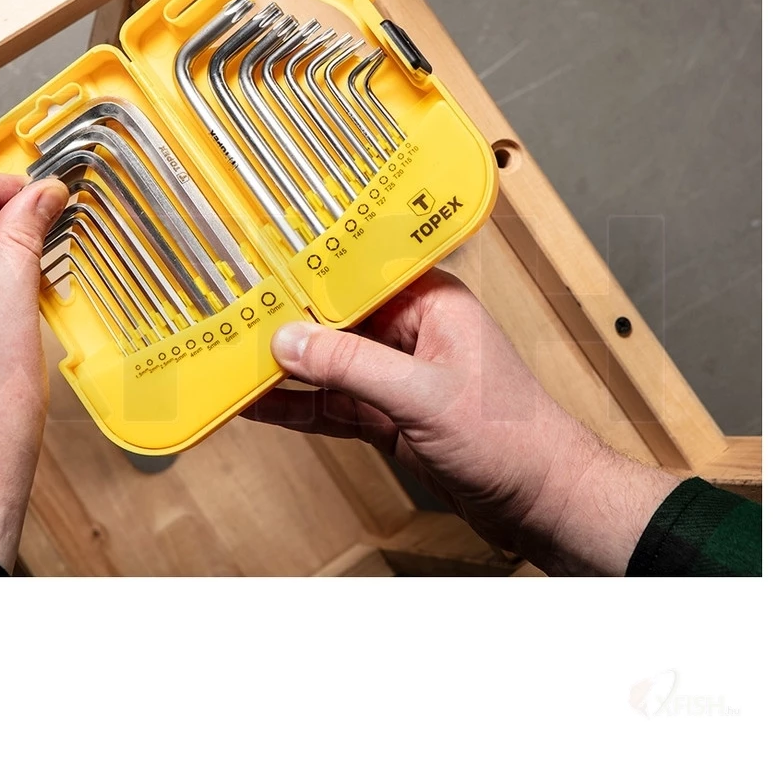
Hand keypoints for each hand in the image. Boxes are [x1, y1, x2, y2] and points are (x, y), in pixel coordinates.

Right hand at [249, 270, 678, 574]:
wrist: (542, 501)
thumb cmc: (511, 436)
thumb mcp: (422, 396)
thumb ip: (351, 367)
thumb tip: (289, 341)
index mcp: (430, 302)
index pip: (356, 277)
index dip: (307, 275)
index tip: (259, 272)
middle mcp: (411, 331)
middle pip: (334, 321)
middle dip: (286, 325)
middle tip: (230, 319)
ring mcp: (398, 375)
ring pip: (328, 365)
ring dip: (285, 370)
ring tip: (231, 362)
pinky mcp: (389, 413)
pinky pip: (334, 403)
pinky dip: (299, 406)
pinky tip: (260, 404)